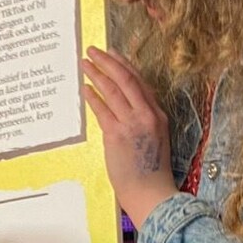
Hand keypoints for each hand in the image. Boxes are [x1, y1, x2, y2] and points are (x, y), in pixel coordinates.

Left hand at [79, 46, 177, 224]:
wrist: (150, 191)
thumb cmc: (149, 170)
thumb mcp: (153, 139)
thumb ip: (140, 121)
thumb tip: (121, 109)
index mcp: (158, 114)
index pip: (140, 82)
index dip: (125, 65)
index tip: (113, 54)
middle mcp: (147, 114)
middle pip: (126, 79)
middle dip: (109, 62)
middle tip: (93, 50)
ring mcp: (132, 123)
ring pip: (113, 90)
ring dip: (97, 74)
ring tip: (85, 63)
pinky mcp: (117, 134)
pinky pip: (103, 110)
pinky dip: (93, 97)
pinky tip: (84, 88)